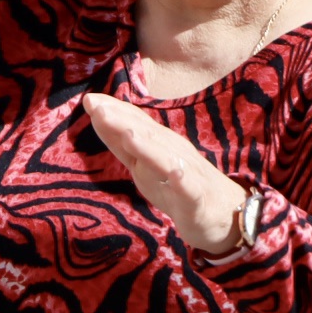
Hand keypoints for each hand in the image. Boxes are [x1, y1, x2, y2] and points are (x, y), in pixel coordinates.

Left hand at [82, 92, 249, 256]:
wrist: (223, 213)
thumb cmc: (177, 186)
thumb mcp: (143, 165)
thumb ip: (122, 145)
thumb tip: (98, 117)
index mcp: (157, 145)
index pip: (134, 124)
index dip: (112, 112)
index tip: (88, 99)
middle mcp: (172, 152)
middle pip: (146, 134)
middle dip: (122, 121)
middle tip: (98, 108)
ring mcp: (186, 173)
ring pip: (165, 158)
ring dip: (148, 146)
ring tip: (129, 134)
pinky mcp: (196, 197)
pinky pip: (189, 188)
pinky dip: (181, 179)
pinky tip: (175, 173)